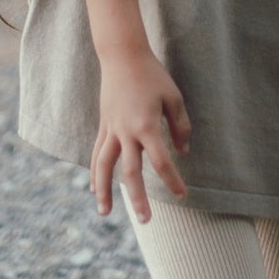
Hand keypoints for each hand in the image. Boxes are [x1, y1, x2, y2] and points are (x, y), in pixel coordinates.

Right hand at [92, 50, 190, 222]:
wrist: (123, 56)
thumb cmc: (153, 75)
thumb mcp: (173, 97)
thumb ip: (180, 126)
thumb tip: (183, 152)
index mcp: (146, 125)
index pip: (161, 161)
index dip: (172, 180)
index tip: (182, 195)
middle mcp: (126, 132)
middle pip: (131, 172)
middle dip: (138, 198)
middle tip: (146, 222)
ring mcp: (111, 130)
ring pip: (104, 166)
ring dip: (105, 191)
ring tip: (105, 213)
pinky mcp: (104, 126)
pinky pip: (97, 154)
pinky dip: (95, 174)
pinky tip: (95, 189)